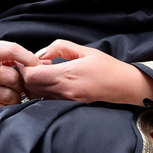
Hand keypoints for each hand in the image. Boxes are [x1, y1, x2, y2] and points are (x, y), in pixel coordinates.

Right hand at [0, 40, 38, 107]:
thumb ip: (11, 56)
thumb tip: (42, 63)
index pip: (12, 50)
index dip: (29, 59)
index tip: (37, 66)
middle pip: (12, 78)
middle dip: (21, 84)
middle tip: (20, 85)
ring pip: (8, 96)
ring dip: (15, 97)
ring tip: (10, 93)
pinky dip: (5, 106)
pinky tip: (1, 100)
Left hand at [21, 39, 152, 104]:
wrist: (126, 87)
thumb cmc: (107, 67)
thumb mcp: (84, 50)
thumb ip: (60, 47)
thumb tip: (42, 53)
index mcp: (67, 75)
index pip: (32, 76)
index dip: (25, 66)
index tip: (30, 58)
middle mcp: (65, 91)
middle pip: (30, 87)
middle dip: (26, 74)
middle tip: (35, 64)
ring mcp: (67, 100)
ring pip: (37, 95)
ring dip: (33, 83)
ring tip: (44, 72)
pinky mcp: (70, 105)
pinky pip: (47, 100)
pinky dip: (42, 91)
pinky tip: (51, 80)